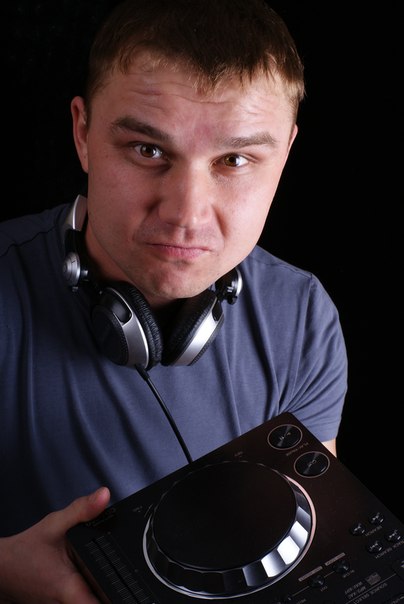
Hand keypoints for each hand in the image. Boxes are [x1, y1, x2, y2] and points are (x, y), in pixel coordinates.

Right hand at [0, 487, 109, 602]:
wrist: (2, 569)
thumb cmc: (25, 551)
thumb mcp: (54, 524)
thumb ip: (82, 510)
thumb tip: (104, 495)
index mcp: (69, 589)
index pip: (101, 603)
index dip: (117, 596)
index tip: (129, 589)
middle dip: (112, 591)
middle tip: (118, 576)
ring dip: (99, 592)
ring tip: (95, 574)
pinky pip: (80, 603)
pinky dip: (88, 593)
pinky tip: (87, 578)